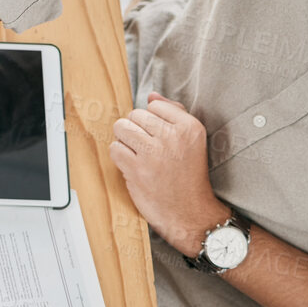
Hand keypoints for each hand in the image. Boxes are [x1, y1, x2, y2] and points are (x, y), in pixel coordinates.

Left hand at [108, 93, 228, 256]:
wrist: (190, 211)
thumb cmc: (189, 174)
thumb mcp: (193, 140)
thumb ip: (173, 113)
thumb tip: (151, 95)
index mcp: (189, 127)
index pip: (155, 105)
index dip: (151, 120)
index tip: (157, 135)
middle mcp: (172, 137)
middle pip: (135, 115)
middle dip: (135, 128)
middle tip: (146, 146)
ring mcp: (153, 153)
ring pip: (121, 128)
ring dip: (125, 140)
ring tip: (137, 153)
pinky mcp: (136, 169)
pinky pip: (115, 148)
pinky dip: (119, 156)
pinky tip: (131, 165)